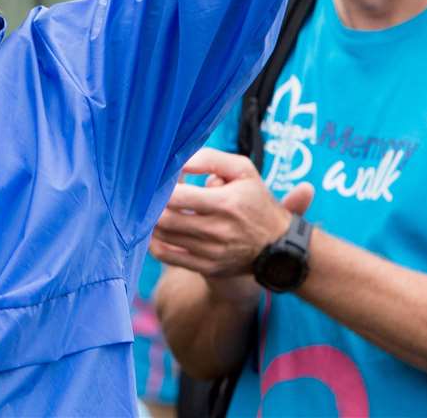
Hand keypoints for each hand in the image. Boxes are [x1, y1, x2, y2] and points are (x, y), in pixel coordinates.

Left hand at [149, 148, 313, 279]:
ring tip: (151, 208)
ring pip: (163, 237)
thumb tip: (179, 162)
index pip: (177, 196)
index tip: (158, 179)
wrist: (279, 245)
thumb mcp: (243, 170)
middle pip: (165, 219)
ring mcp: (212, 253)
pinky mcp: (207, 267)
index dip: (161, 186)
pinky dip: (154, 242)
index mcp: (226, 203)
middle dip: (151, 205)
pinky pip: (167, 256)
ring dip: (151, 221)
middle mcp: (218, 231)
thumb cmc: (255, 200)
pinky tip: (156, 230)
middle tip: (148, 194)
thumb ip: (210, 159)